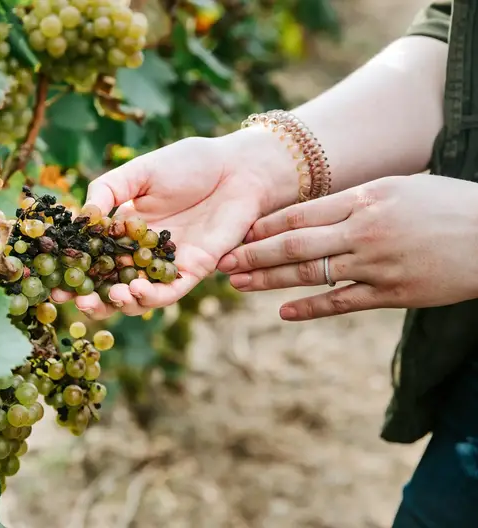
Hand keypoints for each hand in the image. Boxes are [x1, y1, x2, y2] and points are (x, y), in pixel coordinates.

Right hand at [51, 130, 299, 318]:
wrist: (237, 167)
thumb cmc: (189, 164)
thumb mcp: (138, 172)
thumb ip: (108, 190)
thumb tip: (81, 218)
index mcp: (123, 230)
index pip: (92, 257)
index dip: (71, 271)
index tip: (50, 281)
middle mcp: (141, 253)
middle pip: (109, 285)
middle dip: (90, 299)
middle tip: (73, 302)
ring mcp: (166, 264)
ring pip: (137, 297)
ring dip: (119, 303)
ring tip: (108, 296)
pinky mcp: (193, 270)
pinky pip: (169, 292)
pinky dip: (150, 297)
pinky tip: (135, 289)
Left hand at [217, 174, 477, 319]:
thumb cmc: (448, 205)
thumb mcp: (399, 188)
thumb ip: (355, 200)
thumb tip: (314, 208)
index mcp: (365, 199)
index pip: (300, 214)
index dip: (263, 227)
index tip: (236, 233)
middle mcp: (364, 231)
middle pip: (294, 245)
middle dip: (252, 254)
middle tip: (220, 262)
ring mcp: (377, 265)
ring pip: (311, 274)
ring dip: (269, 280)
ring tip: (238, 285)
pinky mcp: (393, 294)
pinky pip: (342, 302)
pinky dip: (310, 307)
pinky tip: (283, 311)